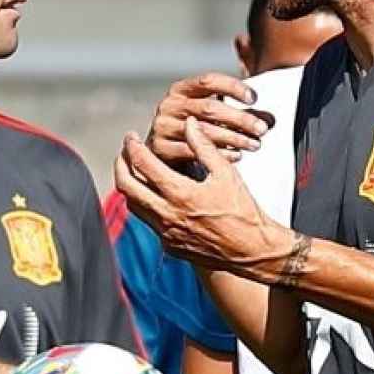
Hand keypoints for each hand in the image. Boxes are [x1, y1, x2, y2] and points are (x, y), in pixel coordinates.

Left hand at [115, 117, 290, 278]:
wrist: (252, 250)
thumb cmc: (243, 211)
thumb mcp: (226, 173)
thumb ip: (204, 146)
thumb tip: (189, 123)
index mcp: (181, 194)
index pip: (143, 164)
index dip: (133, 147)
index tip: (131, 137)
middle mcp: (168, 216)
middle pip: (126, 187)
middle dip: (120, 165)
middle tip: (124, 152)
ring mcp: (166, 234)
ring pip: (133, 206)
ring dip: (129, 186)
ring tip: (133, 171)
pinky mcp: (170, 246)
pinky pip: (148, 222)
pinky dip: (145, 205)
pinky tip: (153, 194)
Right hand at [145, 73, 270, 162]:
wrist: (163, 153)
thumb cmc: (195, 130)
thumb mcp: (212, 115)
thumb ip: (239, 113)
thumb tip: (271, 120)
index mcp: (181, 89)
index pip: (209, 80)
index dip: (232, 87)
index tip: (254, 99)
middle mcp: (169, 104)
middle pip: (209, 108)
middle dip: (240, 119)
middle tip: (262, 129)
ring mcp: (163, 126)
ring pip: (204, 131)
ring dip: (234, 138)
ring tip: (255, 144)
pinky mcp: (161, 148)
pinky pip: (194, 151)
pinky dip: (219, 153)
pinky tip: (237, 156)